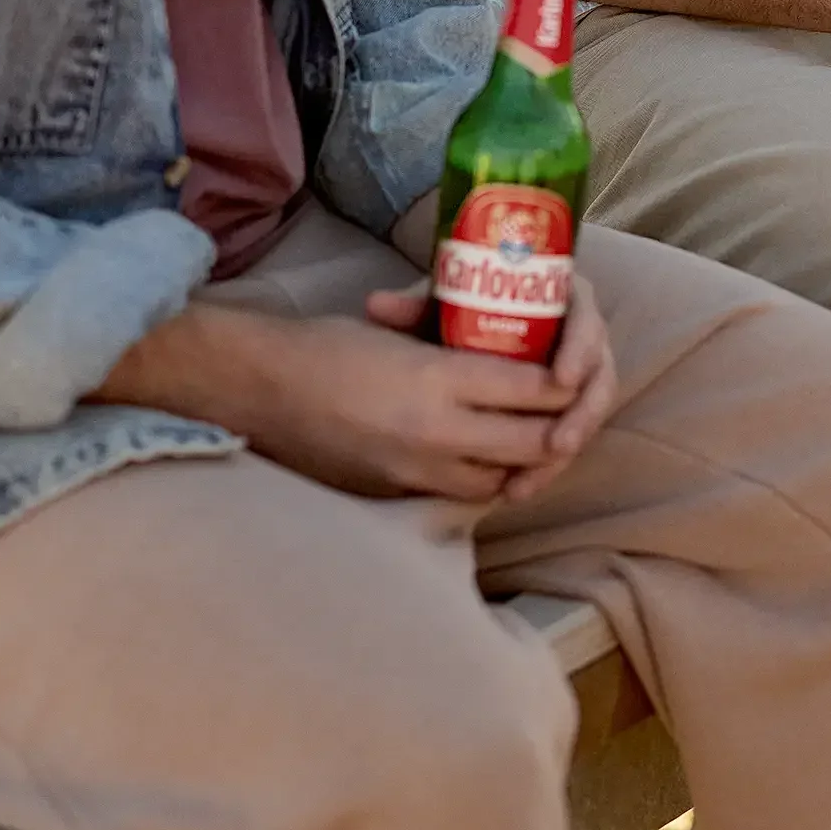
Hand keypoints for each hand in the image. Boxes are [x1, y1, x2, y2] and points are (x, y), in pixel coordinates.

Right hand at [97, 270, 619, 504]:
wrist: (256, 391)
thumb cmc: (324, 347)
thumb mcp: (399, 332)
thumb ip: (455, 347)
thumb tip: (509, 353)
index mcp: (437, 378)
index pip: (532, 389)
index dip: (565, 384)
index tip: (573, 375)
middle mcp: (434, 432)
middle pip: (532, 443)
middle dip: (562, 430)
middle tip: (570, 415)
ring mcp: (414, 472)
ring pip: (503, 480)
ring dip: (528, 464)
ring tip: (540, 444)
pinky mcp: (395, 497)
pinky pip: (462, 497)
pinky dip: (487, 483)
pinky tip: (492, 467)